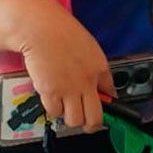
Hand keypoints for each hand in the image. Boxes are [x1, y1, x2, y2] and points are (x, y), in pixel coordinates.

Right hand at [13, 0, 114, 132]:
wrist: (40, 27)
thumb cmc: (62, 31)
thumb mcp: (88, 47)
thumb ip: (95, 68)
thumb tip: (102, 86)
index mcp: (100, 67)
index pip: (111, 94)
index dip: (106, 104)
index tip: (100, 105)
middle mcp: (87, 82)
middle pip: (95, 118)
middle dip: (91, 124)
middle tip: (85, 122)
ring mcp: (69, 89)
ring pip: (75, 121)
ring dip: (70, 117)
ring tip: (65, 107)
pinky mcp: (50, 92)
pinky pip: (55, 112)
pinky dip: (53, 108)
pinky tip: (51, 96)